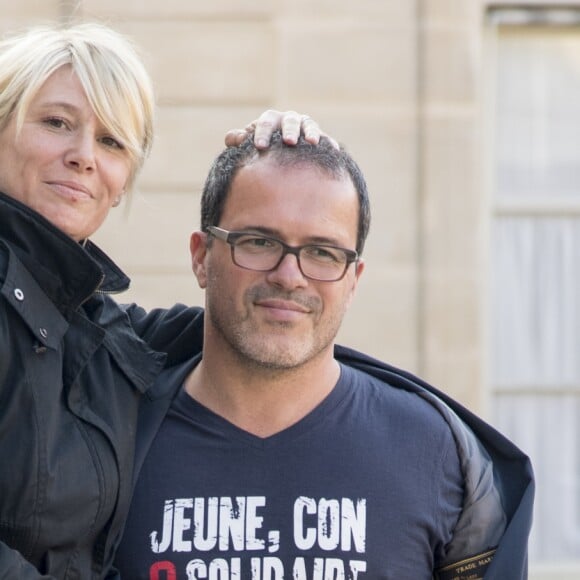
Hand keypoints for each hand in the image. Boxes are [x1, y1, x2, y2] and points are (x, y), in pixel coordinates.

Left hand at [224, 109, 338, 149]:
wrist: (281, 151)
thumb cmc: (262, 146)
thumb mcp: (248, 142)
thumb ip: (238, 140)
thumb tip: (233, 139)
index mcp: (271, 119)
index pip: (266, 123)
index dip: (262, 133)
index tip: (259, 146)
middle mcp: (289, 120)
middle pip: (289, 121)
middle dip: (289, 131)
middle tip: (288, 142)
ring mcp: (305, 127)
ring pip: (309, 125)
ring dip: (311, 132)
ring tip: (313, 142)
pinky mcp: (320, 137)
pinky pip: (326, 138)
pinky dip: (329, 143)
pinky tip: (334, 150)